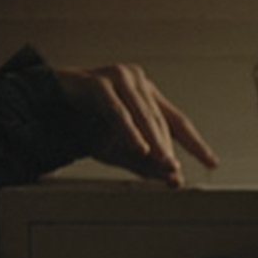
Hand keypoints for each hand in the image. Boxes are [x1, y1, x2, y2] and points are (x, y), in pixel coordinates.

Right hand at [54, 63, 218, 185]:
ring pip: (143, 115)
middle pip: (160, 121)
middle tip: (176, 171)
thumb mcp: (118, 149)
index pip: (177, 122)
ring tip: (165, 163)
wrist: (46, 105)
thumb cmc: (84, 124)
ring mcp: (119, 78)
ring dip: (154, 142)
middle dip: (169, 149)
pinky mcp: (99, 82)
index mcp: (147, 95)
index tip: (211, 163)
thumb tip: (172, 179)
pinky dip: (129, 132)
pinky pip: (118, 112)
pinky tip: (140, 147)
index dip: (195, 144)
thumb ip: (144, 162)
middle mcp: (138, 82)